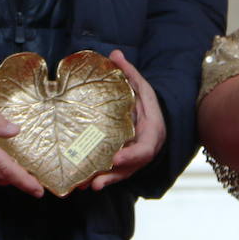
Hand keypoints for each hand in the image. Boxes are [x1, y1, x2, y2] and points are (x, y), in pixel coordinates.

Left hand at [89, 49, 165, 190]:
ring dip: (102, 181)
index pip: (144, 149)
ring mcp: (134, 160)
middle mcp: (143, 151)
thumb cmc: (148, 103)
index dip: (131, 156)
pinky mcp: (124, 164)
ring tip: (83, 185)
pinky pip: (113, 174)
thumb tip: (115, 54)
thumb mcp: (142, 87)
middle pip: (129, 169)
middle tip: (94, 182)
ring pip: (119, 175)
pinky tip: (81, 182)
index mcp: (151, 133)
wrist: (157, 118)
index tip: (117, 158)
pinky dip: (99, 178)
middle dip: (112, 176)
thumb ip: (129, 73)